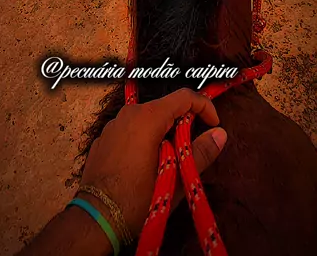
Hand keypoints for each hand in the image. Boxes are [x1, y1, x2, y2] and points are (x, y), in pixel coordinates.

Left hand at [80, 88, 226, 238]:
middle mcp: (129, 114)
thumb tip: (220, 134)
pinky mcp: (104, 138)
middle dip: (183, 126)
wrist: (96, 218)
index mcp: (147, 118)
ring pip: (147, 119)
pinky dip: (143, 140)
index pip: (184, 97)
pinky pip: (131, 130)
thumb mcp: (175, 180)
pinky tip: (144, 166)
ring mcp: (113, 125)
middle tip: (189, 152)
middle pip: (165, 108)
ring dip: (163, 134)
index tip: (214, 125)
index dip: (204, 107)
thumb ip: (200, 153)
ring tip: (167, 164)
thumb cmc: (137, 200)